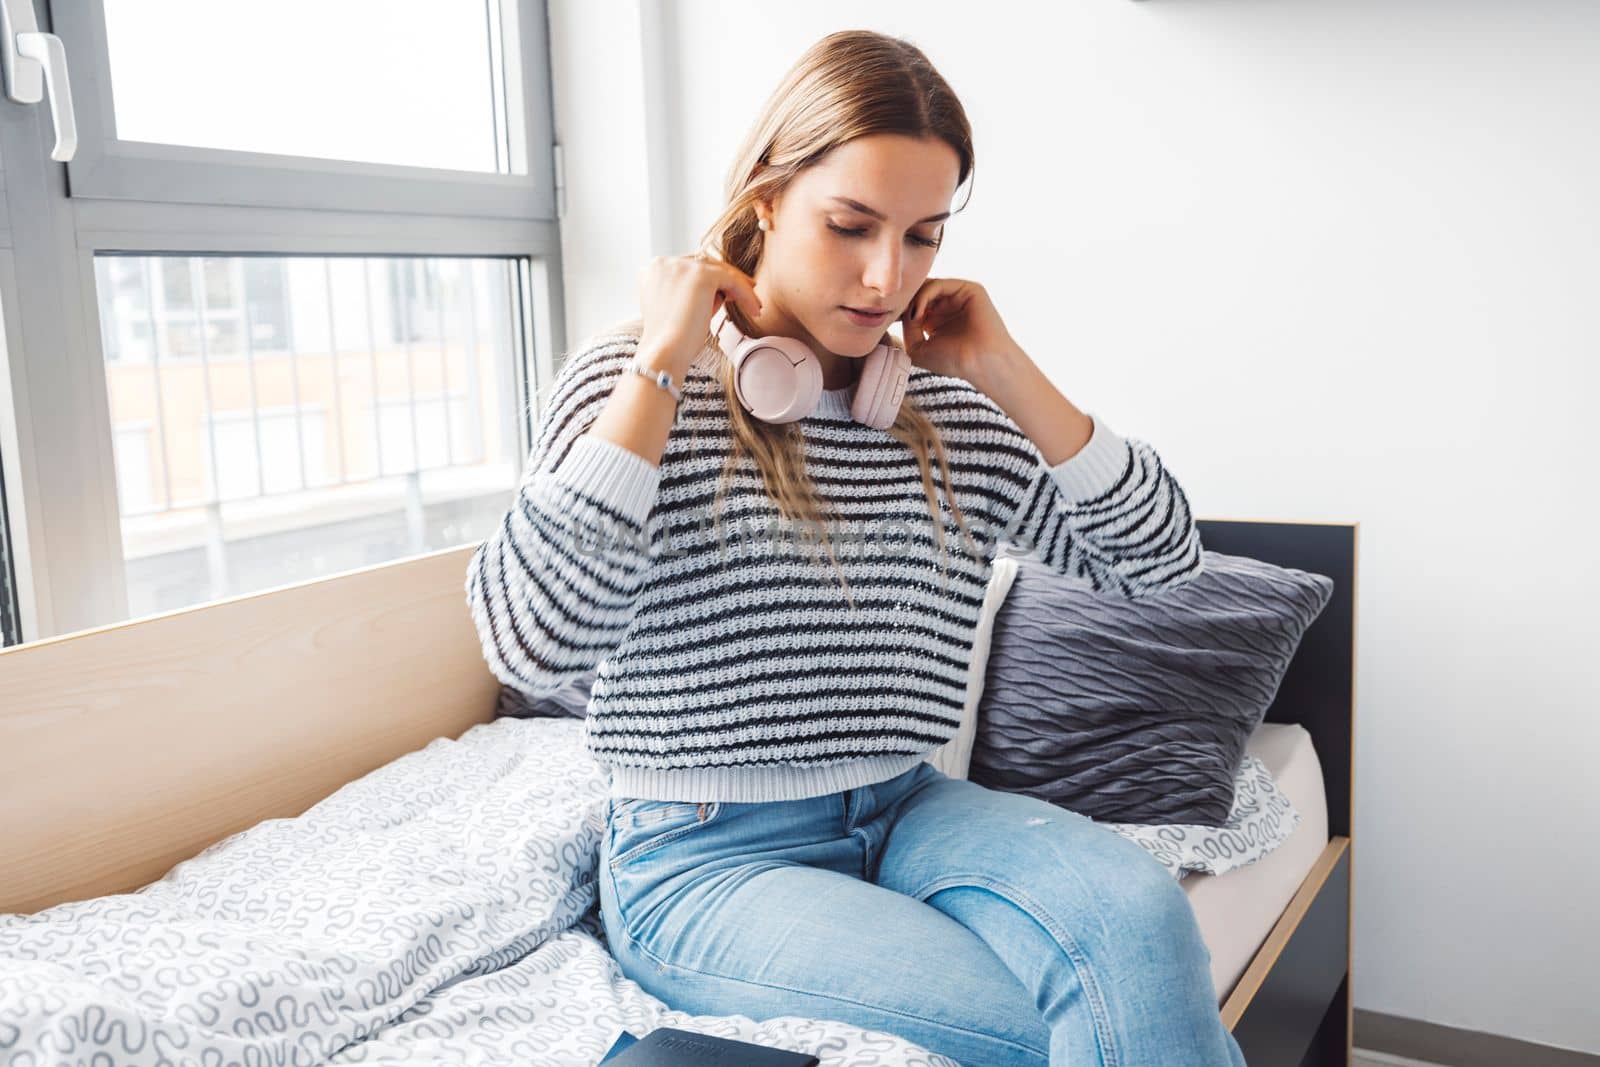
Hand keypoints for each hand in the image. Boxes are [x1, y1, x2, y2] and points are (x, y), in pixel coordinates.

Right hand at [636, 250, 763, 376]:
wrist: (664, 352)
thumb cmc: (670, 341)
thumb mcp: (678, 310)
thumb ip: (693, 294)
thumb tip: (722, 291)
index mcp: (654, 269)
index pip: (689, 267)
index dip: (710, 278)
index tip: (727, 292)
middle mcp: (665, 262)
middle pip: (705, 264)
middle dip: (728, 278)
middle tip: (748, 290)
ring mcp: (682, 266)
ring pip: (720, 271)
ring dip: (740, 287)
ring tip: (754, 306)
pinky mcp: (701, 275)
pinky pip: (732, 280)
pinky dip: (746, 295)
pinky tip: (755, 310)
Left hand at [896, 278, 1021, 392]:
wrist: (981, 363)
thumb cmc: (954, 361)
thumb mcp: (918, 347)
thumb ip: (906, 327)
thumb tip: (902, 311)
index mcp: (936, 319)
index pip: (912, 304)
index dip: (898, 310)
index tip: (884, 319)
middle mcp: (947, 305)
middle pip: (918, 292)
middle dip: (904, 301)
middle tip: (892, 313)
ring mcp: (958, 296)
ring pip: (926, 286)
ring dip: (913, 300)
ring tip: (910, 318)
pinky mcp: (968, 289)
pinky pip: (939, 284)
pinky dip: (924, 296)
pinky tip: (918, 313)